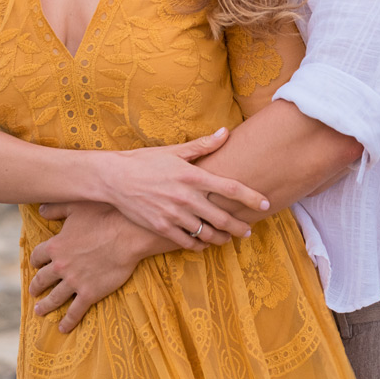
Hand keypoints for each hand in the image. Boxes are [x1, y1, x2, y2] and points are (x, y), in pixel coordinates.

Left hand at [28, 201, 169, 331]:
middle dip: (36, 286)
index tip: (35, 264)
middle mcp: (60, 266)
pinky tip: (63, 328)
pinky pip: (75, 311)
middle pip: (42, 279)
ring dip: (46, 306)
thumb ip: (55, 208)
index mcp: (55, 246)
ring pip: (55, 298)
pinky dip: (68, 321)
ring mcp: (74, 281)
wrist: (127, 235)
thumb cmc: (103, 216)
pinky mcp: (90, 293)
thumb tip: (40, 209)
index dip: (35, 260)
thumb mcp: (75, 207)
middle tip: (33, 292)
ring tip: (39, 311)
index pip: (38, 256)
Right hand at [100, 129, 266, 247]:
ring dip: (222, 238)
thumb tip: (226, 132)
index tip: (266, 203)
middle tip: (247, 230)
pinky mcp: (162, 228)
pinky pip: (188, 242)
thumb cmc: (144, 161)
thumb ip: (203, 145)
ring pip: (208, 234)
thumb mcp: (173, 151)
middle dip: (240, 227)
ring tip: (226, 238)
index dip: (252, 197)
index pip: (231, 188)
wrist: (113, 178)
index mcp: (192, 176)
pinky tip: (202, 243)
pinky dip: (199, 245)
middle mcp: (186, 198)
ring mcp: (174, 215)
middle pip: (223, 218)